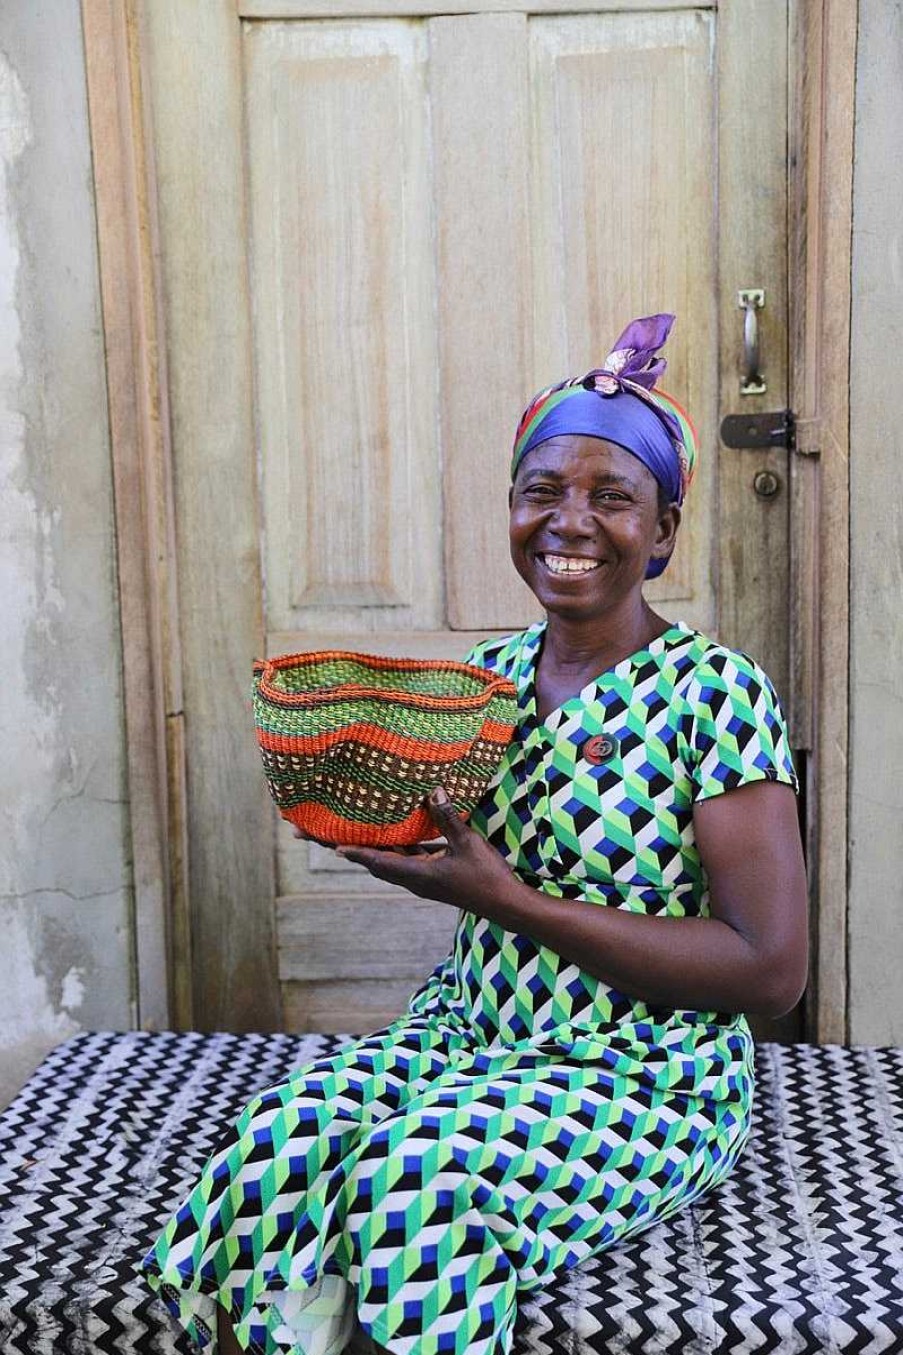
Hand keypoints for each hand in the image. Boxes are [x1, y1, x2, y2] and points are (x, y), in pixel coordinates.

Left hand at [337, 788, 517, 912]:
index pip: (378, 861)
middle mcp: (414, 880)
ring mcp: (424, 879)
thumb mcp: (467, 843)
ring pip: (390, 862)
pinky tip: (394, 832)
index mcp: (417, 875)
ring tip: (352, 831)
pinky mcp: (434, 877)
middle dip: (352, 849)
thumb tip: (433, 791)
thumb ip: (448, 818)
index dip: (355, 852)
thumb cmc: (486, 876)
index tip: (331, 844)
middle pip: (376, 863)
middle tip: (327, 835)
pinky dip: (397, 847)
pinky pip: (408, 860)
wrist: (505, 904)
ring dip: (372, 848)